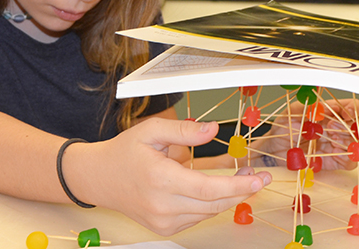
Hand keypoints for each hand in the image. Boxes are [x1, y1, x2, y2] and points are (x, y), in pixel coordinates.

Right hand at [63, 118, 272, 235]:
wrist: (99, 178)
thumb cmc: (124, 152)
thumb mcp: (152, 130)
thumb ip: (184, 130)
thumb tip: (213, 129)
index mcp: (160, 179)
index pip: (208, 188)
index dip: (237, 185)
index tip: (257, 179)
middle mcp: (162, 205)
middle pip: (213, 204)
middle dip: (241, 191)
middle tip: (260, 177)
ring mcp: (163, 221)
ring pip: (208, 212)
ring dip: (228, 197)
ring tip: (242, 179)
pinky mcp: (164, 228)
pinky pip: (197, 217)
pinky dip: (210, 204)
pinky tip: (217, 189)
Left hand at [249, 98, 358, 170]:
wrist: (273, 150)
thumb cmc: (283, 129)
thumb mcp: (291, 113)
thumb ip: (305, 108)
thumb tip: (319, 106)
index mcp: (331, 113)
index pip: (353, 107)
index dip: (353, 109)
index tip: (346, 112)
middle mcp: (338, 129)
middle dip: (350, 127)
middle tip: (333, 129)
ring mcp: (338, 146)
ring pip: (358, 145)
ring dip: (348, 142)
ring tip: (332, 141)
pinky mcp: (334, 162)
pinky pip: (350, 162)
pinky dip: (346, 158)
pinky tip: (333, 153)